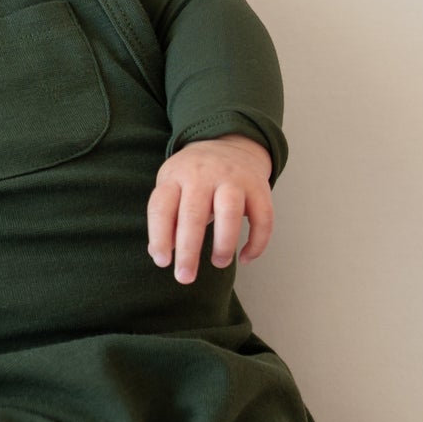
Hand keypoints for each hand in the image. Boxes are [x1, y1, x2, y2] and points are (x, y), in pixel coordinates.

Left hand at [146, 134, 273, 284]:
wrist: (229, 144)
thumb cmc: (194, 178)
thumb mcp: (172, 188)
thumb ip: (165, 220)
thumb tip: (159, 255)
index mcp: (175, 176)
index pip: (162, 207)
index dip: (159, 236)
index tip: (163, 262)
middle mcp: (203, 174)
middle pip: (194, 214)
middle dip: (189, 250)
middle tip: (185, 277)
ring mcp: (233, 178)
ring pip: (230, 211)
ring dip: (223, 243)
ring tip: (218, 263)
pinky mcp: (259, 186)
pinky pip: (263, 217)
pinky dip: (257, 242)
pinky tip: (245, 257)